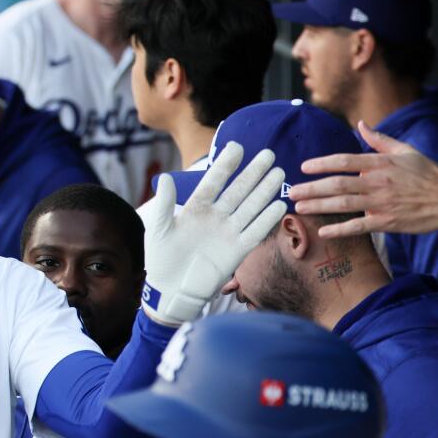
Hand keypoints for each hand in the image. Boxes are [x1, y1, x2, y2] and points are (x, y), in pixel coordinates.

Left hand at [140, 142, 286, 324]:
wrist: (171, 290)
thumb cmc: (161, 258)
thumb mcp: (158, 229)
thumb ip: (163, 204)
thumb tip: (164, 178)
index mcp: (196, 209)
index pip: (214, 182)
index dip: (225, 166)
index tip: (237, 147)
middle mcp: (216, 217)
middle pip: (238, 191)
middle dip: (253, 173)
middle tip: (268, 155)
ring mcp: (228, 232)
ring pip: (250, 207)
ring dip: (264, 191)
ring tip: (278, 172)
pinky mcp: (237, 250)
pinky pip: (255, 232)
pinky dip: (267, 220)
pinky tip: (279, 205)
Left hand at [291, 120, 437, 236]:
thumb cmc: (426, 174)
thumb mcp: (405, 151)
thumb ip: (379, 140)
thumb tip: (360, 125)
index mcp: (380, 164)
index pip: (344, 161)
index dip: (322, 164)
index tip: (303, 167)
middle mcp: (378, 182)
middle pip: (338, 184)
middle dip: (312, 188)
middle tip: (292, 191)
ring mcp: (381, 203)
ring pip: (344, 204)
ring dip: (319, 206)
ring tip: (300, 207)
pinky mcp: (386, 222)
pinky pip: (359, 226)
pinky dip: (340, 230)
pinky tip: (323, 232)